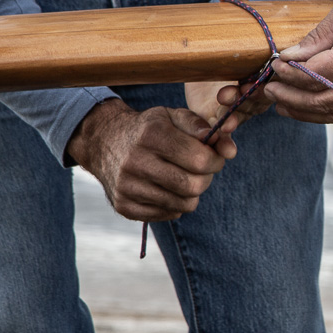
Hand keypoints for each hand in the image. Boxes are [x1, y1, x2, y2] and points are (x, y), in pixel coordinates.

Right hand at [65, 100, 232, 221]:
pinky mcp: (124, 206)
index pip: (200, 160)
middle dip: (206, 179)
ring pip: (183, 204)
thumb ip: (203, 128)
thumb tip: (227, 148)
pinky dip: (175, 204)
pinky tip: (167, 188)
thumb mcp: (173, 117)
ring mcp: (127, 187)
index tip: (214, 157)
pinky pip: (168, 214)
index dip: (215, 161)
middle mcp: (135, 161)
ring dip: (192, 193)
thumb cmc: (149, 129)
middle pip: (193, 186)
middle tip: (202, 170)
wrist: (105, 142)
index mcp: (151, 135)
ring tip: (185, 177)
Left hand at [184, 0, 274, 136]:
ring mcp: (245, 104)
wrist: (206, 57)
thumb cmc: (229, 40)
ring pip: (247, 114)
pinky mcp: (227, 116)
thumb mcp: (229, 22)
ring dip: (236, 116)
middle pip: (259, 97)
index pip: (269, 74)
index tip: (244, 80)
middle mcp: (260, 86)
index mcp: (265, 64)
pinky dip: (228, 141)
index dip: (258, 80)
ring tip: (223, 119)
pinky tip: (224, 148)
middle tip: (226, 94)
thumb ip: (231, 4)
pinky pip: (232, 133)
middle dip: (245, 99)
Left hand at [262, 0, 332, 123]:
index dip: (288, 74)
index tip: (274, 66)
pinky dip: (332, 114)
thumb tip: (290, 56)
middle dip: (290, 97)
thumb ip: (317, 38)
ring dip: (306, 112)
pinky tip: (315, 109)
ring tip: (284, 107)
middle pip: (318, 99)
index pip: (311, 75)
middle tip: (270, 91)